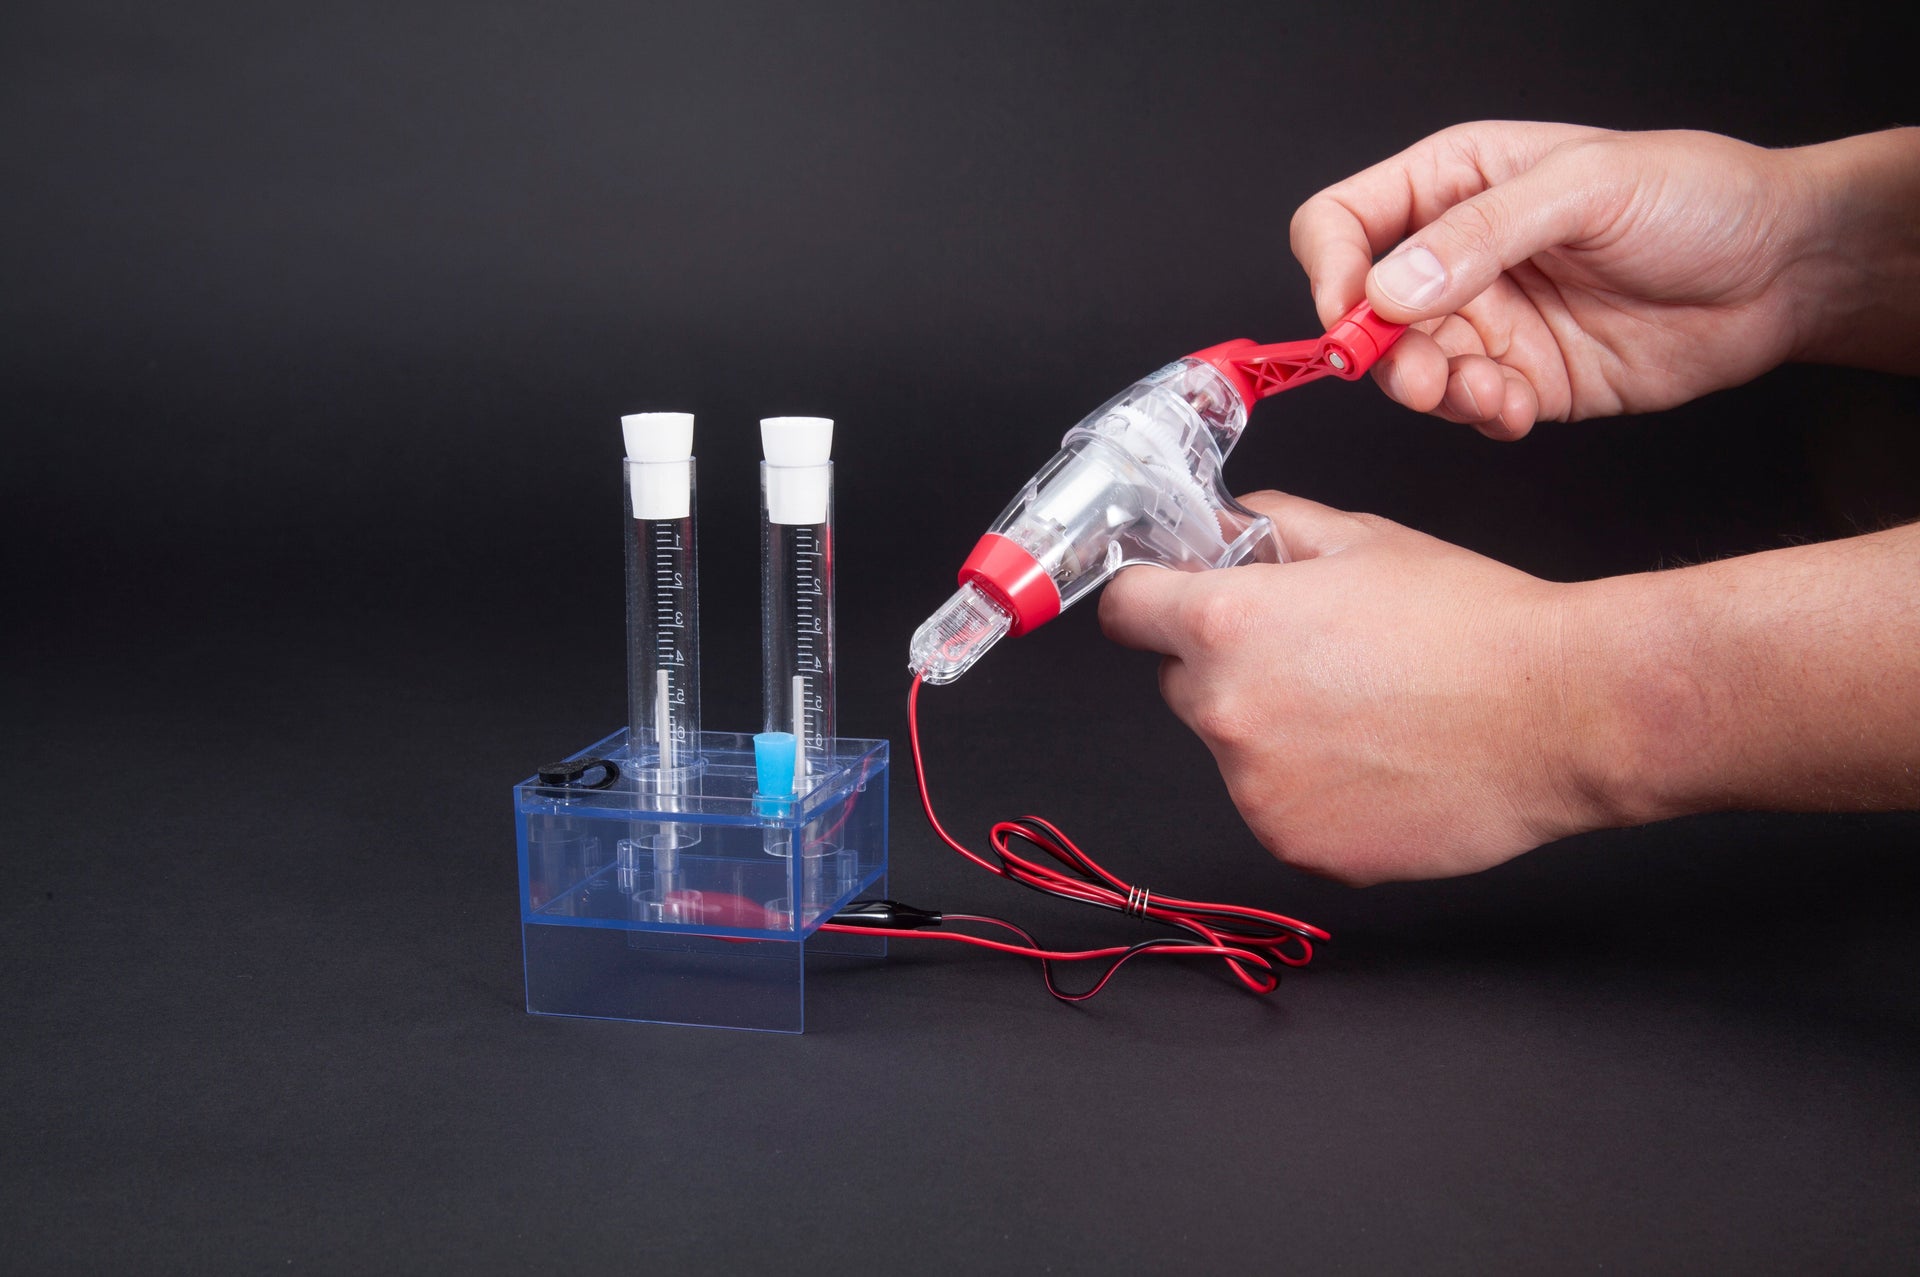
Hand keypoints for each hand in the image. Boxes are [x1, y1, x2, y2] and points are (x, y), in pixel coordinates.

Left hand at [1098, 490, 1609, 884]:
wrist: (1562, 712)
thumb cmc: (1474, 624)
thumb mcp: (1361, 538)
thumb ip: (1270, 526)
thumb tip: (1227, 526)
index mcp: (1227, 626)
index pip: (1127, 611)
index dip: (1154, 599)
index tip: (1171, 604)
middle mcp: (1226, 713)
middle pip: (1181, 684)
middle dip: (1227, 668)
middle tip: (1317, 657)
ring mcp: (1257, 791)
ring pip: (1234, 752)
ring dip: (1275, 735)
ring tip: (1368, 712)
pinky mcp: (1298, 847)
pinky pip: (1280, 810)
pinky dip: (1314, 793)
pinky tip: (1380, 763)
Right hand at [1289, 122, 1830, 437]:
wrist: (1784, 270)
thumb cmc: (1698, 198)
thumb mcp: (1586, 188)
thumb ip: (1480, 235)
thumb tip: (1390, 288)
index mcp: (1454, 183)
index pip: (1342, 224)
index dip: (1331, 270)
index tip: (1352, 314)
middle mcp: (1456, 256)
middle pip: (1363, 314)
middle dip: (1382, 353)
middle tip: (1421, 373)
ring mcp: (1488, 321)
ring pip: (1408, 371)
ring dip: (1434, 392)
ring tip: (1492, 389)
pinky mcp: (1523, 379)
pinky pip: (1467, 411)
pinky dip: (1482, 417)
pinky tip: (1523, 404)